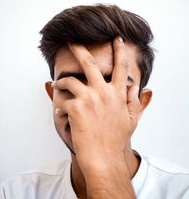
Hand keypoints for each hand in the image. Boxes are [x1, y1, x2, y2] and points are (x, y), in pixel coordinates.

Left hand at [52, 37, 139, 177]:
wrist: (104, 159)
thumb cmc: (116, 141)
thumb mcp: (131, 121)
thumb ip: (135, 103)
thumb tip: (140, 89)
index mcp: (118, 94)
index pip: (121, 67)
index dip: (119, 51)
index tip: (116, 39)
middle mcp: (103, 92)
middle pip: (89, 62)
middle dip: (79, 48)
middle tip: (71, 41)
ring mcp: (89, 99)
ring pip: (70, 80)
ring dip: (62, 81)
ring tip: (58, 83)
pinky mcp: (75, 108)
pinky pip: (63, 101)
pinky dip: (61, 106)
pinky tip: (62, 113)